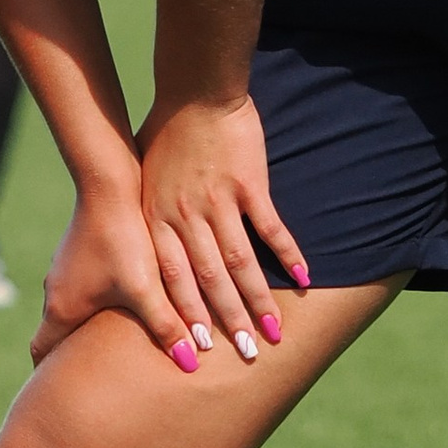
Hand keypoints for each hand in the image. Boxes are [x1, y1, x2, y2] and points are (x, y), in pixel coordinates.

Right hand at [30, 174, 206, 371]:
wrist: (108, 182)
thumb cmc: (123, 238)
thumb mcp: (145, 289)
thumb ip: (165, 327)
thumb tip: (190, 364)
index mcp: (62, 308)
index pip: (43, 354)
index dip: (50, 376)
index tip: (61, 392)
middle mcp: (57, 290)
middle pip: (56, 335)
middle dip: (72, 356)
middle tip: (93, 376)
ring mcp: (66, 268)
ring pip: (71, 308)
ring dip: (87, 326)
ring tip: (114, 342)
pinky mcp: (81, 250)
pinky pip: (83, 285)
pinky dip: (96, 301)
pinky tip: (124, 299)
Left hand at [136, 95, 304, 368]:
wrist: (194, 90)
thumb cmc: (166, 132)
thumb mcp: (144, 177)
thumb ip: (149, 215)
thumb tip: (143, 246)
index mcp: (158, 219)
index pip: (172, 279)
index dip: (187, 317)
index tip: (199, 352)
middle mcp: (186, 216)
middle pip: (209, 280)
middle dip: (228, 323)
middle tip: (247, 357)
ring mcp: (219, 201)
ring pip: (241, 262)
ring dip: (259, 301)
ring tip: (275, 333)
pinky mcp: (249, 183)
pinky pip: (270, 227)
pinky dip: (287, 254)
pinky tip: (303, 280)